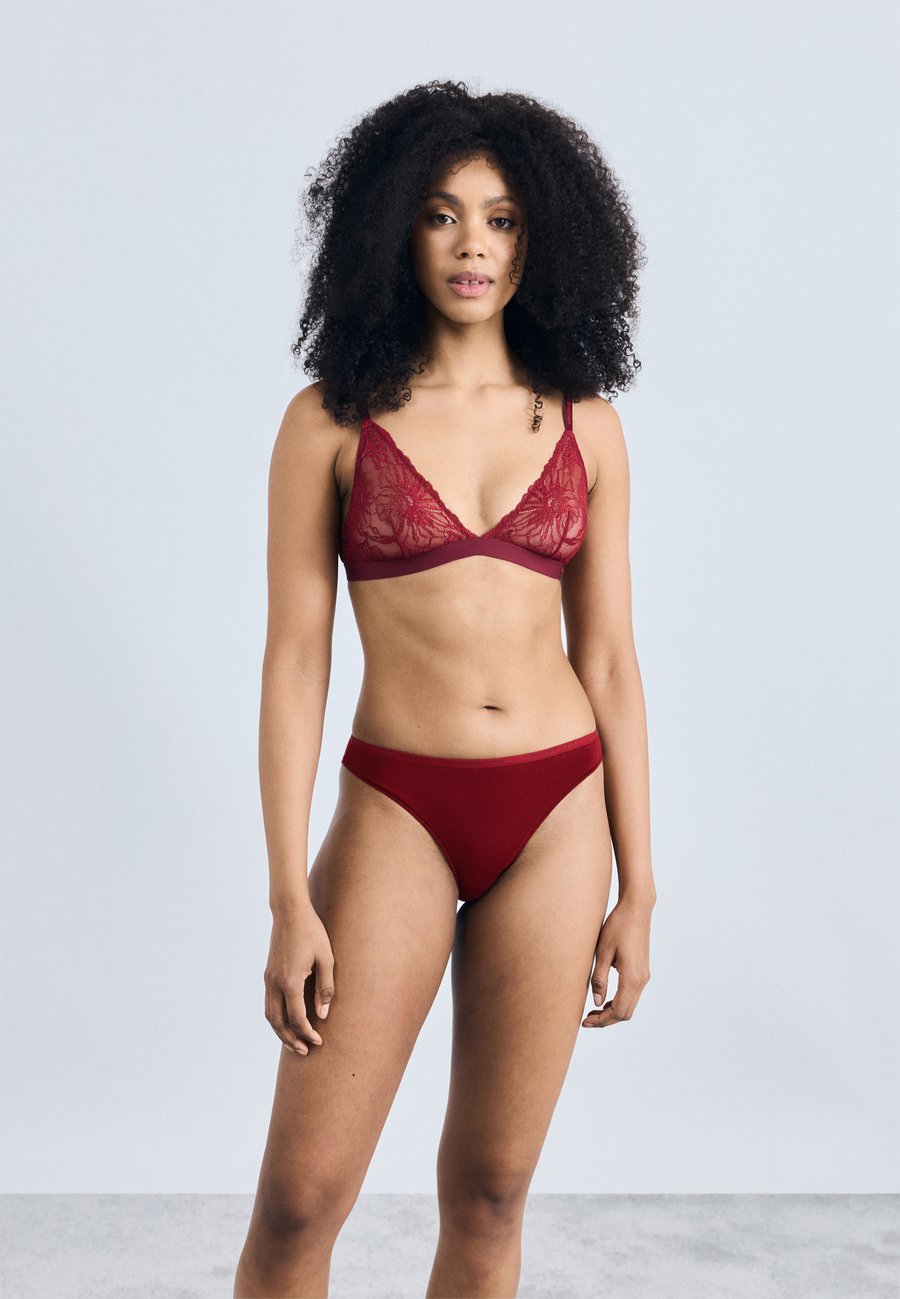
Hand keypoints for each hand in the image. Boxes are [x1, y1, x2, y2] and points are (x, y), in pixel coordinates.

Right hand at [264, 905, 334, 1055]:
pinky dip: (276, 1018)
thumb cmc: (312, 932)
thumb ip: (325, 987)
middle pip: (278, 1023)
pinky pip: (269, 1003)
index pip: (297, 1018)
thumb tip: (323, 1015)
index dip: (307, 1033)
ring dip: (281, 1032)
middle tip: (305, 1051)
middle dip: (291, 1040)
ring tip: (294, 1042)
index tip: (318, 1042)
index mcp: (290, 981)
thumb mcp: (326, 958)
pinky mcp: (268, 974)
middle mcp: (275, 983)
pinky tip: (286, 1021)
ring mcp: (268, 979)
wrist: (289, 911)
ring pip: (270, 1015)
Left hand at [582, 896, 652, 1027]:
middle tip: (586, 1019)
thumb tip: (596, 1003)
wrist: (636, 909)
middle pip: (625, 1013)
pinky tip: (604, 998)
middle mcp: (641, 980)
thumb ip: (599, 979)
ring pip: (630, 1005)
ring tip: (592, 1011)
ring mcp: (644, 975)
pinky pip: (631, 994)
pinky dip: (619, 1001)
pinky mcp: (642, 970)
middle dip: (606, 1020)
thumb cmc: (617, 926)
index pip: (618, 1011)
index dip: (601, 1020)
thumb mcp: (602, 952)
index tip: (584, 1022)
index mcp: (632, 978)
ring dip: (612, 1011)